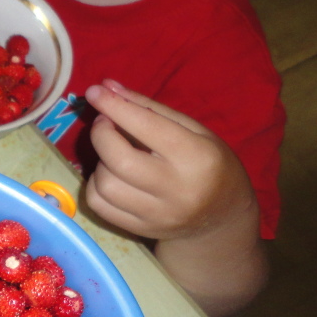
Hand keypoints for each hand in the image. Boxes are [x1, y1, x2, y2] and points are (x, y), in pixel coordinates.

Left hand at [83, 79, 265, 316]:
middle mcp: (176, 189)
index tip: (94, 91)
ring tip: (115, 154)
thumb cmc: (208, 164)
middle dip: (101, 134)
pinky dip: (95, 186)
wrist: (222, 218)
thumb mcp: (192, 130)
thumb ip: (149, 108)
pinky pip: (98, 205)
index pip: (146, 127)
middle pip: (118, 160)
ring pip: (104, 185)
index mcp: (196, 157)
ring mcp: (157, 214)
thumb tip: (106, 87)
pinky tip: (110, 176)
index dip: (115, 107)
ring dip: (100, 162)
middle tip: (106, 123)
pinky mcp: (140, 229)